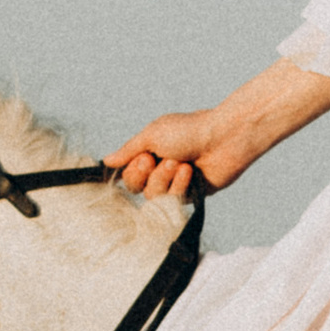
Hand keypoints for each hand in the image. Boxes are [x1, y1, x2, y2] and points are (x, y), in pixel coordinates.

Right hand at [106, 108, 251, 197]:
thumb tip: (106, 161)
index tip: (145, 157)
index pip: (127, 174)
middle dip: (146, 175)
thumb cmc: (189, 130)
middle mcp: (159, 170)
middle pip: (136, 188)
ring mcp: (174, 184)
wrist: (223, 138)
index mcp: (149, 153)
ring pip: (153, 196)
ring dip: (164, 178)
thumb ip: (128, 150)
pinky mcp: (190, 195)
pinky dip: (180, 184)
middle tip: (157, 160)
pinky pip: (173, 200)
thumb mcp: (152, 135)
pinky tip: (190, 171)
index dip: (132, 171)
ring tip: (179, 162)